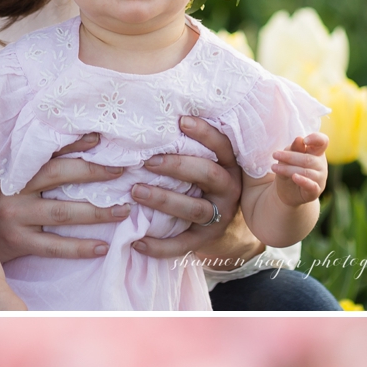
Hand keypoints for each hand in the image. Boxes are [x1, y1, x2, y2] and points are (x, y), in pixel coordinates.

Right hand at [0, 140, 127, 262]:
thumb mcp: (9, 179)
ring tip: (124, 210)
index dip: (74, 143)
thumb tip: (80, 142)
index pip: (47, 150)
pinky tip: (103, 247)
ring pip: (62, 213)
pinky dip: (80, 248)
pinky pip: (54, 247)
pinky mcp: (17, 243)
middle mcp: (12, 189)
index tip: (101, 138)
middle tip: (122, 171)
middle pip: (57, 175)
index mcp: (14, 168)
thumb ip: (34, 164)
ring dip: (97, 212)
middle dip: (93, 172)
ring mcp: (14, 217)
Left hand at [130, 117, 249, 259]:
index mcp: (230, 166)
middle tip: (148, 162)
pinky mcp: (206, 240)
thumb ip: (194, 148)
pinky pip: (182, 244)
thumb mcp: (209, 163)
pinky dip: (159, 246)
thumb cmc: (206, 184)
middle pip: (208, 175)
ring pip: (194, 209)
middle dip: (178, 166)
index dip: (205, 133)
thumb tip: (157, 122)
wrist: (229, 230)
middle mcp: (229, 190)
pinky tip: (137, 241)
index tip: (181, 121)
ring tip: (136, 191)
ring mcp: (219, 217)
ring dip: (164, 199)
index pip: (222, 146)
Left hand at [270, 134, 328, 206]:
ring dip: (288, 169)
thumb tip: (299, 139)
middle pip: (308, 159)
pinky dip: (303, 181)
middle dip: (289, 157)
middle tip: (274, 155)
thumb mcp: (288, 158)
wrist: (286, 192)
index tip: (304, 140)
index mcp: (317, 152)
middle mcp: (321, 164)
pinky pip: (311, 185)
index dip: (316, 139)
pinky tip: (294, 177)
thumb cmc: (290, 169)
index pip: (322, 141)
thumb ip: (295, 149)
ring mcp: (320, 178)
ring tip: (274, 167)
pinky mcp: (315, 191)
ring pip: (305, 172)